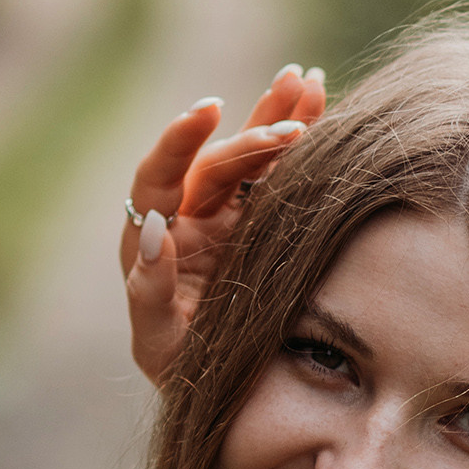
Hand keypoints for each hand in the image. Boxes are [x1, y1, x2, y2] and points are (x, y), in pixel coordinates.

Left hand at [121, 64, 326, 383]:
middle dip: (252, 141)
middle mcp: (189, 216)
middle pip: (216, 162)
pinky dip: (301, 133)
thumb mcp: (161, 346)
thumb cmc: (184, 372)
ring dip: (277, 116)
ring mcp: (230, 213)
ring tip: (304, 80)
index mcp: (153, 238)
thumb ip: (150, 294)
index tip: (207, 112)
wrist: (228, 389)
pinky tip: (318, 95)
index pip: (158, 178)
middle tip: (290, 134)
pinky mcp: (266, 217)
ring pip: (252, 155)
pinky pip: (283, 169)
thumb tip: (154, 231)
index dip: (178, 143)